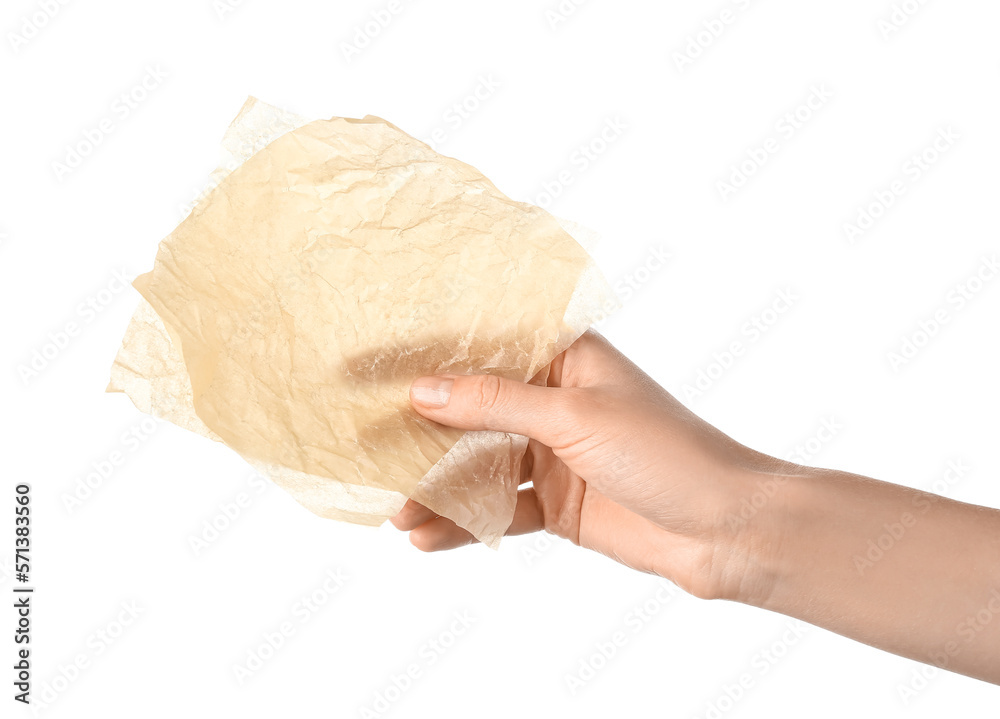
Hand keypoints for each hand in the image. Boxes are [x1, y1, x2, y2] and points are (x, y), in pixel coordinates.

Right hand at [391, 330, 772, 601]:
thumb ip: (497, 404)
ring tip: (394, 510)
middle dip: (423, 433)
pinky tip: (428, 537)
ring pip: (480, 465)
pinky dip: (465, 523)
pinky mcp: (558, 504)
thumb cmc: (668, 452)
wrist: (728, 530)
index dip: (430, 355)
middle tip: (369, 449)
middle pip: (473, 410)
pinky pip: (499, 510)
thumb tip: (423, 391)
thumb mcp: (575, 417)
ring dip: (438, 486)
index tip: (371, 364)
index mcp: (565, 358)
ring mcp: (555, 454)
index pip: (485, 347)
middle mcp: (555, 401)